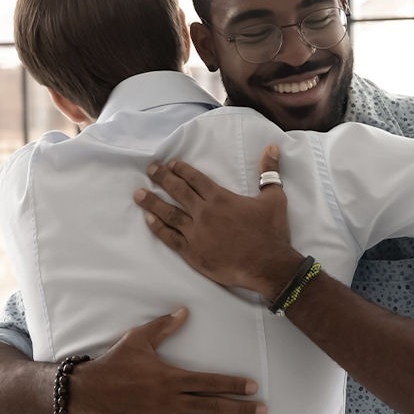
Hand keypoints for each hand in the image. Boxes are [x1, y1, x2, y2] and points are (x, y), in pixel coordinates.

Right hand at [71, 308, 265, 413]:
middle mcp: (171, 400)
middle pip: (212, 405)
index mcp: (172, 377)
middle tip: (262, 412)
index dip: (234, 384)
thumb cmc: (115, 363)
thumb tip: (184, 310)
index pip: (210, 381)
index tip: (254, 387)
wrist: (89, 390)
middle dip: (240, 409)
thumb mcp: (139, 339)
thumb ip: (164, 326)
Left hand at [133, 145, 302, 299]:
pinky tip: (148, 219)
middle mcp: (204, 212)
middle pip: (178, 191)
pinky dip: (158, 228)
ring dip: (152, 202)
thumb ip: (270, 172)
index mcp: (221, 198)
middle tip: (150, 169)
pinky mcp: (192, 253)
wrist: (268, 265)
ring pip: (169, 214)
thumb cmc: (272, 232)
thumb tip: (272, 148)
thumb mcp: (275, 198)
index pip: (195, 179)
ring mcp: (196, 233)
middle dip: (162, 178)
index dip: (182, 169)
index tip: (170, 163)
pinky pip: (170, 238)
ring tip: (138, 193)